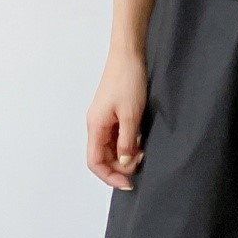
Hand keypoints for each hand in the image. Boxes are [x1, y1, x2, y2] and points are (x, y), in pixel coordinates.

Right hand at [85, 46, 146, 189]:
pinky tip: (139, 139)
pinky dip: (127, 142)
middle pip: (102, 156)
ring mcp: (104, 118)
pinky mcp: (112, 112)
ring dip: (124, 154)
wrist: (129, 54)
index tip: (128, 182)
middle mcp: (96, 124)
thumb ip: (127, 142)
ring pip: (110, 147)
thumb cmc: (128, 80)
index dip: (110, 176)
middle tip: (141, 162)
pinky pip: (116, 135)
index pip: (95, 162)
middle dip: (120, 165)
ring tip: (142, 151)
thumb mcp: (131, 115)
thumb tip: (124, 164)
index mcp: (95, 126)